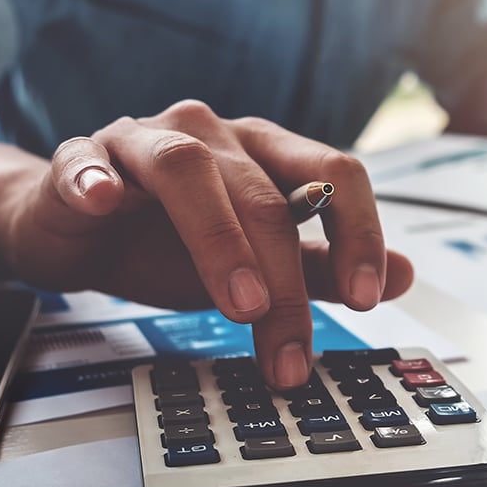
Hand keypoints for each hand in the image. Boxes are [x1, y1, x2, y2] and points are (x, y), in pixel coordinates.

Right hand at [0, 100, 413, 388]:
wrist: (83, 231)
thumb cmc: (172, 241)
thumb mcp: (257, 262)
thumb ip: (324, 266)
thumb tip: (404, 276)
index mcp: (264, 152)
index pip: (334, 173)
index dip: (358, 231)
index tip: (366, 297)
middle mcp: (212, 135)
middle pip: (263, 195)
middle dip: (285, 281)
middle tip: (291, 351)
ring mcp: (145, 141)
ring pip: (188, 170)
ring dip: (218, 239)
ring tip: (241, 304)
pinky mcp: (81, 159)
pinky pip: (86, 163)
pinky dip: (96, 180)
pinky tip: (103, 203)